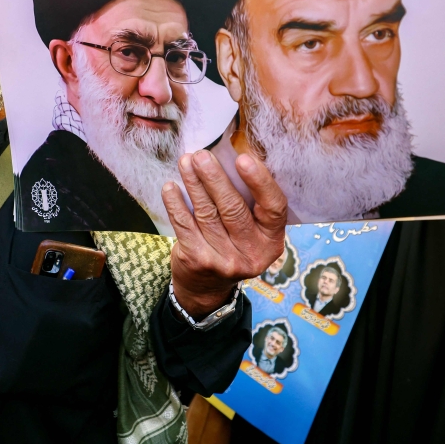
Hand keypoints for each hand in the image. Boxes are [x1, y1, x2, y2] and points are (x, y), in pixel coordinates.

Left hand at [162, 149, 286, 317]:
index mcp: (271, 240)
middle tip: (201, 155)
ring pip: (206, 213)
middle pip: (233, 209)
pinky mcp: (198, 260)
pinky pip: (184, 225)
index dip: (260, 182)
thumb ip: (248, 203)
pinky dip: (175, 203)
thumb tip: (231, 156)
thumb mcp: (251, 231)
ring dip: (193, 184)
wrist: (207, 288)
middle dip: (215, 178)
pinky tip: (170, 187)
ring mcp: (224, 259)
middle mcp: (251, 252)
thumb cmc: (231, 245)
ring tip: (185, 162)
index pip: (274, 208)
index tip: (243, 159)